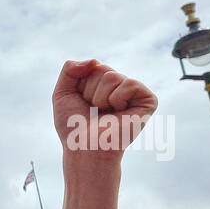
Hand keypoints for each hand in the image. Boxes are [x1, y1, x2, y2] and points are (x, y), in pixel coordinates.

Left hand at [52, 60, 157, 208]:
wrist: (85, 148)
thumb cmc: (74, 127)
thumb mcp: (62, 93)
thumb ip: (70, 69)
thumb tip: (94, 60)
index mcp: (102, 85)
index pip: (92, 66)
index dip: (81, 85)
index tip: (82, 104)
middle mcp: (119, 87)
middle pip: (101, 69)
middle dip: (90, 91)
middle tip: (94, 111)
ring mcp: (134, 93)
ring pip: (112, 76)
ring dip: (101, 97)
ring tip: (104, 114)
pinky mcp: (148, 100)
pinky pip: (129, 84)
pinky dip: (117, 98)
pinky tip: (118, 113)